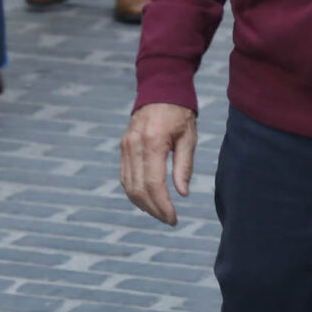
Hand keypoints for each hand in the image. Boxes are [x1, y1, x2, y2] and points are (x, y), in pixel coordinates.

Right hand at [120, 103, 197, 224]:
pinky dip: (135, 192)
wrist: (160, 91)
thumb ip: (184, 166)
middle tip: (169, 220)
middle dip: (153, 209)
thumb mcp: (189, 138)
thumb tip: (182, 194)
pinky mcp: (123, 147)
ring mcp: (125, 146)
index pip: (153, 183)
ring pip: (128, 185)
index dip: (162, 205)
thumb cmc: (179, 115)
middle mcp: (134, 145)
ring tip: (160, 213)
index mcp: (153, 142)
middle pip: (138, 188)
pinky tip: (148, 200)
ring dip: (143, 204)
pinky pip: (125, 176)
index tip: (174, 219)